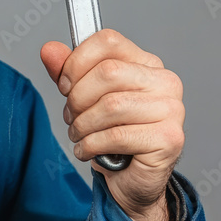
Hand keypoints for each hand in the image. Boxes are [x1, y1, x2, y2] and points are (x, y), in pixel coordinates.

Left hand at [40, 29, 184, 220]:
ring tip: (79, 134)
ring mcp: (172, 110)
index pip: (108, 41)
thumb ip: (66, 71)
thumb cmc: (110, 134)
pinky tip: (88, 150)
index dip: (77, 62)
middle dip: (77, 98)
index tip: (65, 85)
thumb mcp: (83, 97)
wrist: (131, 180)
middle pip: (107, 72)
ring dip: (82, 125)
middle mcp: (165, 82)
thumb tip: (49, 50)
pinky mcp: (169, 139)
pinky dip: (92, 145)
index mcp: (146, 63)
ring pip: (110, 105)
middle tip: (71, 117)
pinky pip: (116, 135)